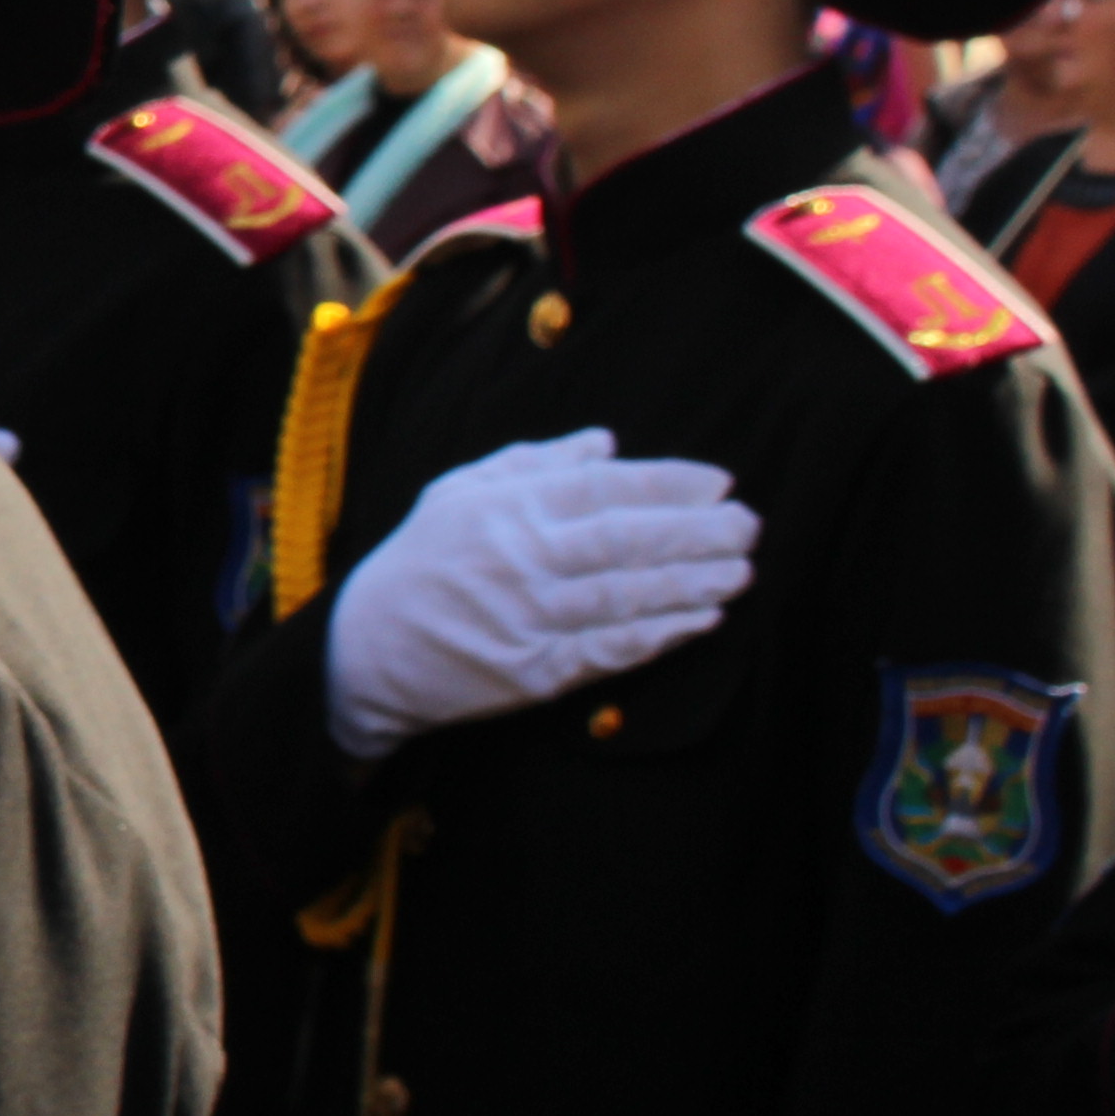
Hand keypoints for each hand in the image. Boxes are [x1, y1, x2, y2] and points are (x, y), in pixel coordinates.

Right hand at [325, 430, 753, 761]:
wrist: (366, 651)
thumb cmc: (420, 561)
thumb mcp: (459, 492)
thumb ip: (533, 463)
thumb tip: (607, 443)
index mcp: (502, 509)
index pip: (601, 489)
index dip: (666, 484)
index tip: (719, 482)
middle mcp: (518, 560)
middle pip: (624, 541)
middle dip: (696, 531)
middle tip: (749, 525)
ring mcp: (528, 619)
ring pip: (626, 595)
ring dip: (692, 582)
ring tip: (741, 570)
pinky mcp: (534, 672)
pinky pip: (609, 651)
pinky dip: (659, 636)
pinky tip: (701, 621)